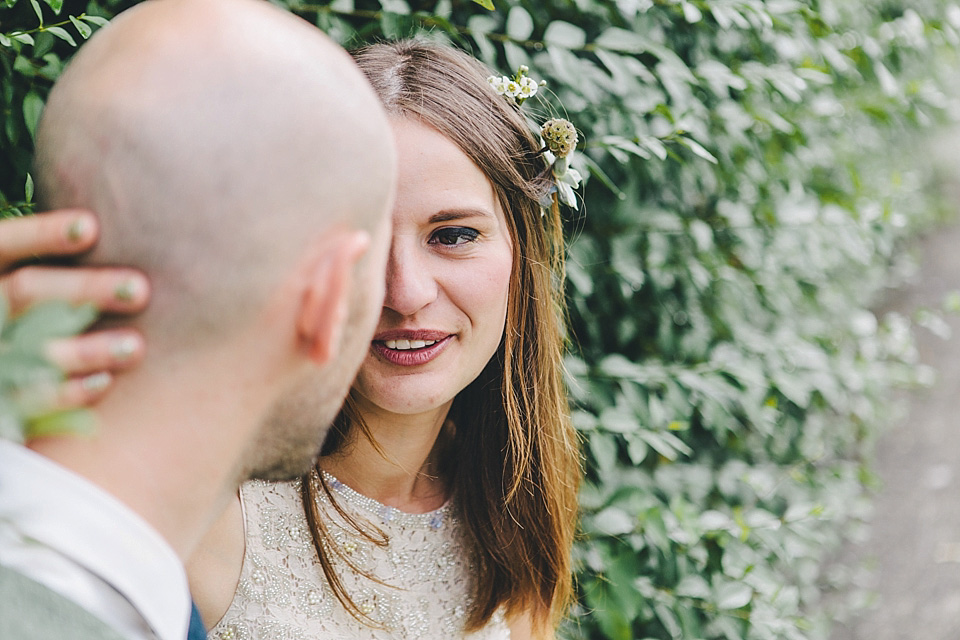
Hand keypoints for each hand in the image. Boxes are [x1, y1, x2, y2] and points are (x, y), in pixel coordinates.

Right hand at [0, 209, 149, 407]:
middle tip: (140, 290)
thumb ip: (43, 253)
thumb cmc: (20, 309)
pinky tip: (104, 382)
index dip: (42, 235)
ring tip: (135, 347)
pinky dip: (64, 392)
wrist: (0, 362)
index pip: (3, 244)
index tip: (92, 226)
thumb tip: (106, 225)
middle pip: (24, 292)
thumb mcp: (14, 274)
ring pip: (29, 350)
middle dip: (83, 290)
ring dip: (85, 349)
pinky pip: (24, 401)